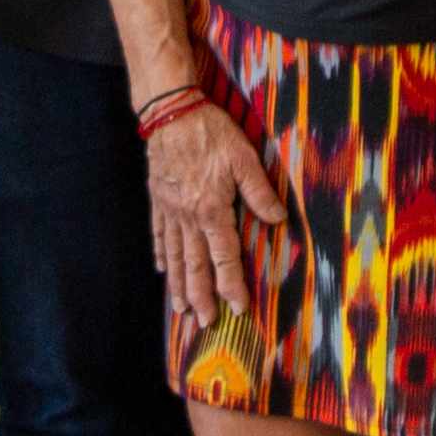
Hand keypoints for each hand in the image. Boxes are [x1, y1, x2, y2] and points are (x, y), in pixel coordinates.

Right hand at [143, 98, 289, 331]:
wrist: (169, 112)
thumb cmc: (210, 132)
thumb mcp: (243, 157)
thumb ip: (259, 191)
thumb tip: (278, 220)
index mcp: (211, 210)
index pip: (224, 258)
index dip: (232, 285)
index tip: (237, 309)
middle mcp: (188, 217)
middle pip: (195, 266)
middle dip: (202, 296)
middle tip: (204, 322)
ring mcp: (170, 210)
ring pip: (174, 256)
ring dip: (179, 285)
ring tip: (182, 309)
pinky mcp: (158, 200)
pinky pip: (158, 234)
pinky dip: (160, 254)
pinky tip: (162, 269)